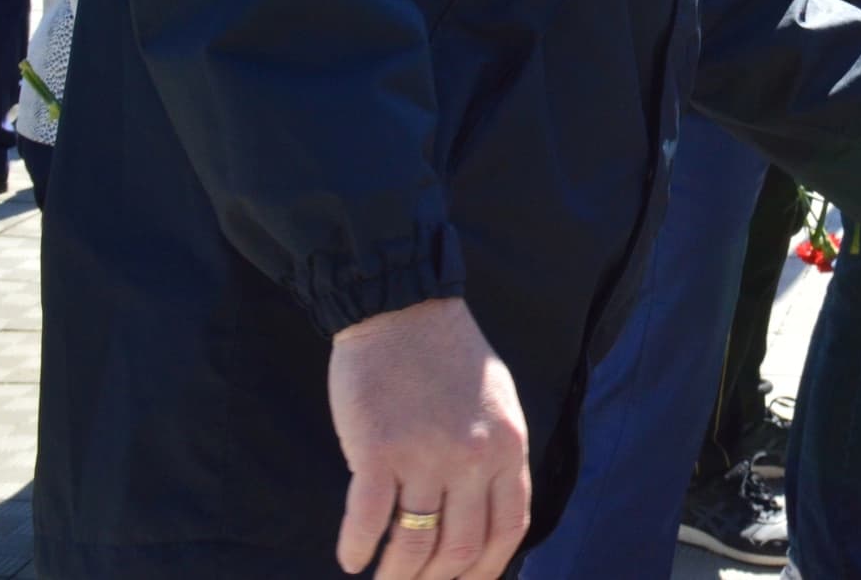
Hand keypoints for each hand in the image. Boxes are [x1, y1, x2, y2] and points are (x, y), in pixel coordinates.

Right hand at [328, 297, 530, 579]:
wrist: (402, 307)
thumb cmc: (447, 355)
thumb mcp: (497, 404)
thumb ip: (495, 457)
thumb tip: (485, 514)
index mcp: (507, 445)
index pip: (509, 528)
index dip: (486, 569)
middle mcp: (472, 456)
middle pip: (461, 546)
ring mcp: (425, 454)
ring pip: (415, 542)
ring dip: (398, 575)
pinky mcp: (377, 449)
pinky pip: (367, 518)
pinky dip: (358, 547)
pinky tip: (351, 558)